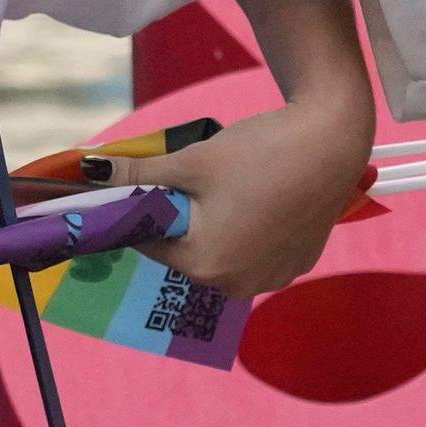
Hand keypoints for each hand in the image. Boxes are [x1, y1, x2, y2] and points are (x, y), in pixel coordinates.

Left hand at [100, 88, 373, 297]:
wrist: (333, 141)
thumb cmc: (260, 152)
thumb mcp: (191, 161)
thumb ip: (139, 174)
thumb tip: (92, 170)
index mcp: (207, 265)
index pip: (153, 244)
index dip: (146, 212)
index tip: (147, 185)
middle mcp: (239, 285)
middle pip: (189, 252)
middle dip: (183, 220)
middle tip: (194, 179)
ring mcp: (272, 278)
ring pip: (223, 253)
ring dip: (216, 226)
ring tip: (232, 184)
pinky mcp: (298, 264)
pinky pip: (257, 253)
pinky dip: (249, 230)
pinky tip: (260, 196)